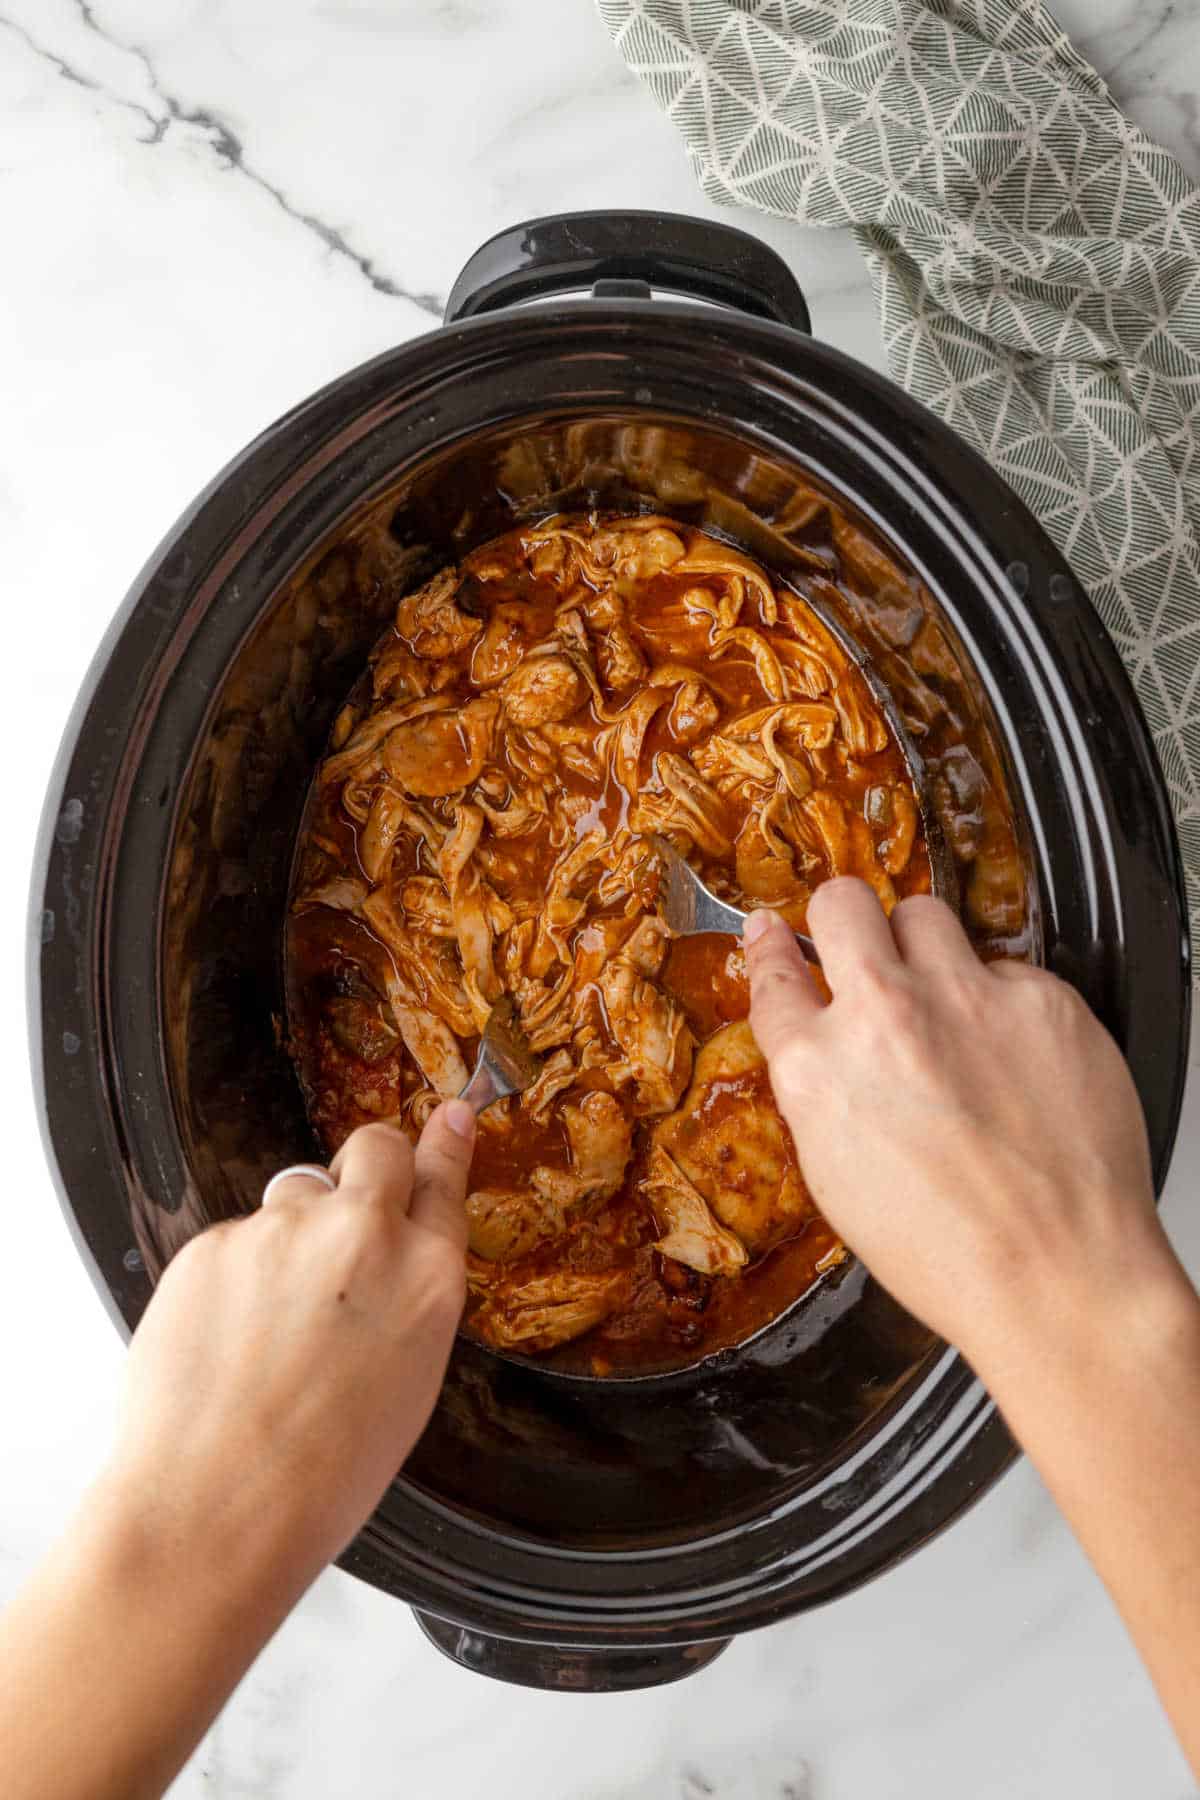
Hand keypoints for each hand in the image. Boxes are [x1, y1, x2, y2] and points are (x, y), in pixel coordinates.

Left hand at [107, 1104, 474, 1577]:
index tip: (448, 1118)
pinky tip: (228, 1338)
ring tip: (274, 1316)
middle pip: (374, 1148)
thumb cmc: (320, 1476)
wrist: (215, 1507)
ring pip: (295, 1195)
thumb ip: (407, 1299)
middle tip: (350, 1208)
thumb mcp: (408, 1384)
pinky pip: (234, 1238)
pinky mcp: (213, 1243)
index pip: (443, 1178)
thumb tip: (392, 1261)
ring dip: (294, 1231)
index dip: (443, 1144)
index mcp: (427, 1278)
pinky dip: (234, 1274)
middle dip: (368, 1164)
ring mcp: (282, 1232)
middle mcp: (362, 1236)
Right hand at [744, 882, 1165, 1369]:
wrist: (1057, 1273)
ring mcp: (964, 998)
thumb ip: (821, 1091)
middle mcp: (884, 1017)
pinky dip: (1004, 1001)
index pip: (773, 976)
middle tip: (858, 941)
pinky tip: (1015, 1054)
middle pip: (842, 905)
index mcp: (818, 1070)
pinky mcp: (1040, 997)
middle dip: (842, 917)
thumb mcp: (837, 1178)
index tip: (770, 935)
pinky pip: (1008, 968)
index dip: (769, 950)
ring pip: (925, 914)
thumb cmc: (950, 1252)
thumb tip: (818, 1046)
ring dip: (925, 948)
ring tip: (944, 997)